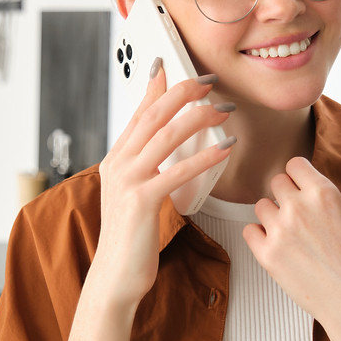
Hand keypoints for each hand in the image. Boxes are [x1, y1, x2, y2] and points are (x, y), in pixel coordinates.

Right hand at [93, 62, 234, 310]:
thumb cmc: (131, 237)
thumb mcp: (133, 193)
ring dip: (198, 118)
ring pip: (165, 136)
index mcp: (115, 159)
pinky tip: (224, 148)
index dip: (157, 87)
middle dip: (182, 92)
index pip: (138, 112)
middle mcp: (117, 164)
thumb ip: (145, 167)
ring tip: (223, 109)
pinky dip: (204, 157)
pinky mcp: (142, 201)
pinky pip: (177, 171)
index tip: (173, 65)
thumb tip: (166, 144)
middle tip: (209, 80)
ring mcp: (127, 181)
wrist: (115, 275)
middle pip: (152, 115)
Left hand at [243, 157, 340, 340]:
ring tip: (290, 235)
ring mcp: (281, 230)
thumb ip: (324, 206)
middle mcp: (300, 206)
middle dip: (285, 195)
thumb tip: (307, 199)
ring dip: (272, 217)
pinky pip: (249, 230)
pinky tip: (276, 247)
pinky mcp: (268, 254)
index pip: (295, 164)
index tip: (301, 185)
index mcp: (325, 194)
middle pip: (276, 182)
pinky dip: (259, 237)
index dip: (299, 176)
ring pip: (261, 205)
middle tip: (297, 214)